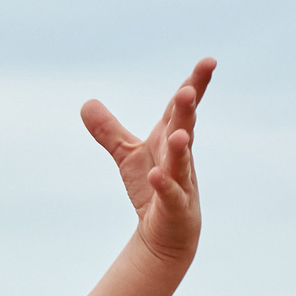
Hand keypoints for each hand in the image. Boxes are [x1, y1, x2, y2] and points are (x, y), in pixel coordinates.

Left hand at [82, 57, 212, 265]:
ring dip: (180, 148)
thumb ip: (110, 131)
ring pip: (182, 162)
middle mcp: (180, 157)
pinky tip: (157, 175)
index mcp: (170, 139)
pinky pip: (171, 194)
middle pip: (185, 129)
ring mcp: (181, 182)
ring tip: (178, 134)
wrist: (164, 233)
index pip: (180, 109)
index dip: (194, 85)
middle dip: (187, 111)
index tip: (209, 61)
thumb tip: (86, 103)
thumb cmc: (153, 187)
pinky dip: (165, 185)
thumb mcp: (128, 156)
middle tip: (189, 91)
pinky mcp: (175, 207)